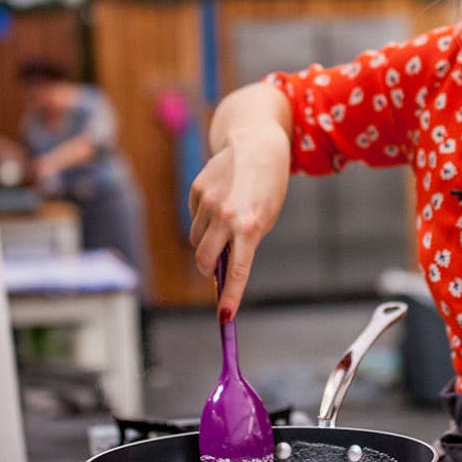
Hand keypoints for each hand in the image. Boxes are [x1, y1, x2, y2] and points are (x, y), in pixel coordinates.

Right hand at [188, 124, 290, 319]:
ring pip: (196, 240)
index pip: (237, 272)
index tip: (225, 316)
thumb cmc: (268, 187)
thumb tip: (223, 268)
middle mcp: (226, 216)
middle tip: (216, 268)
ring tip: (225, 223)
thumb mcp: (266, 217)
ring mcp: (207, 202)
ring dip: (207, 241)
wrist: (257, 146)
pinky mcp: (196, 190)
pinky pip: (194, 218)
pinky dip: (203, 219)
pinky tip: (219, 202)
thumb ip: (246, 242)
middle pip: (205, 260)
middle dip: (209, 270)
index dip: (230, 296)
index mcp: (250, 227)